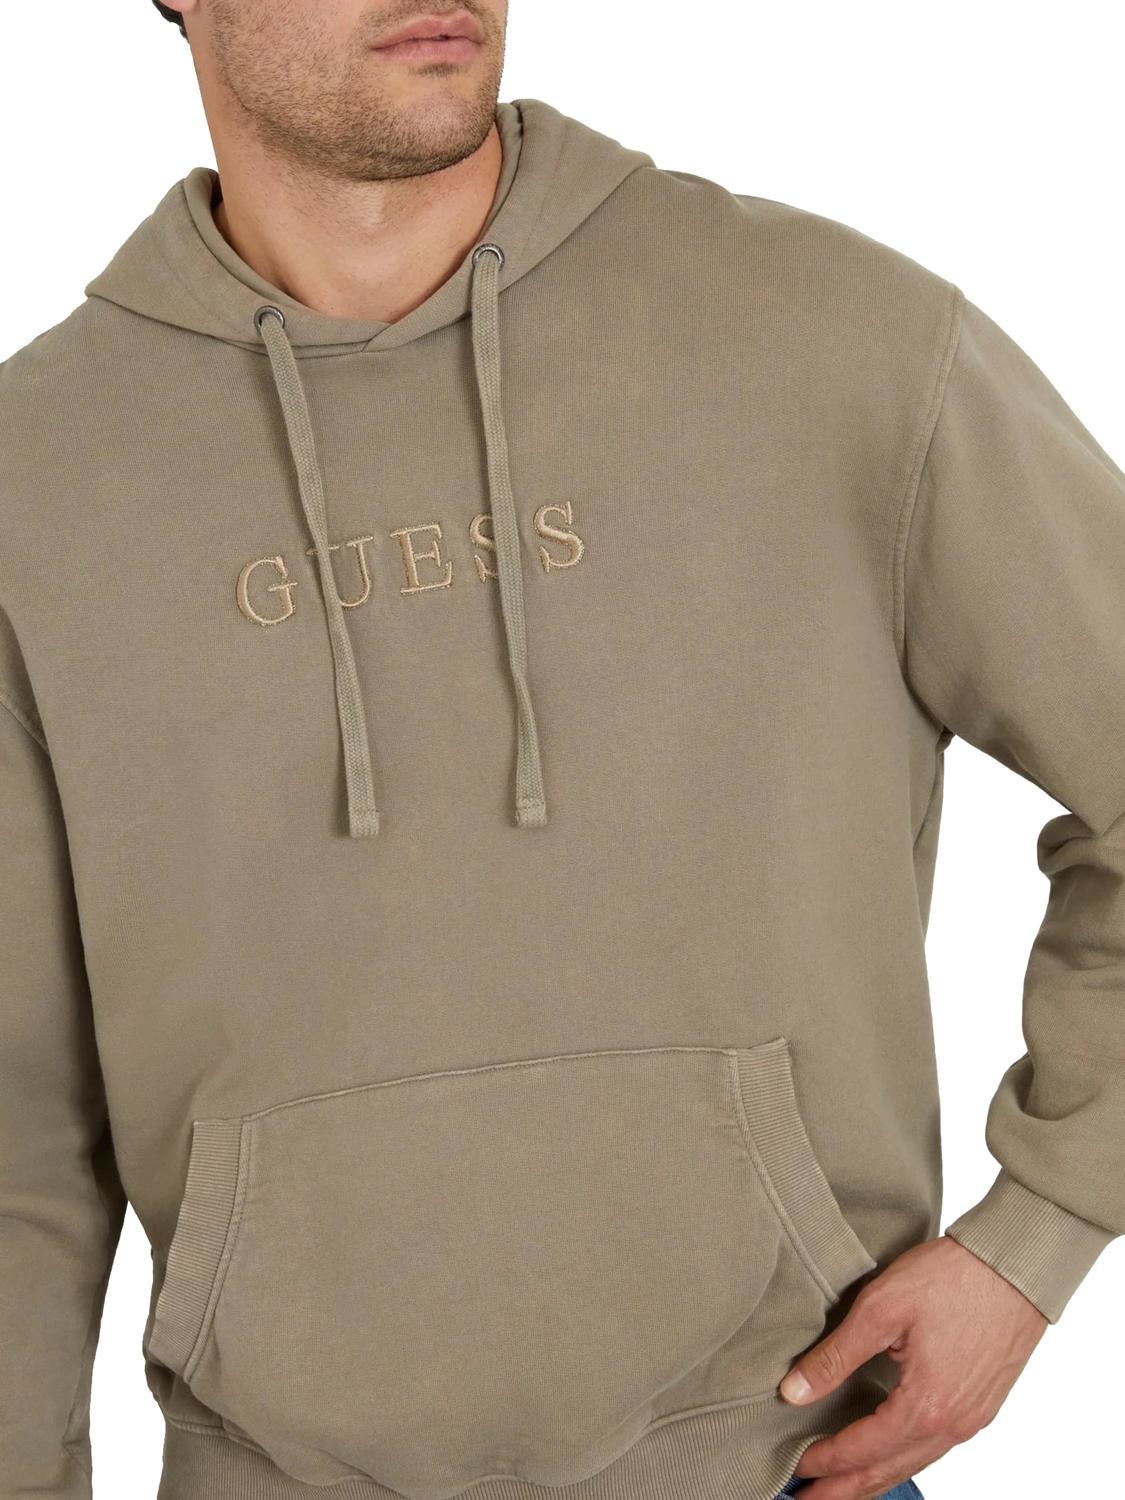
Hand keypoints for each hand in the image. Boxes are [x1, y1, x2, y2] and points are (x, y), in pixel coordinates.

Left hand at [778, 1235, 1047, 1499]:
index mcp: (925, 1407)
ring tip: (840, 1486)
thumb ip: (836, 1356)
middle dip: (844, 1490)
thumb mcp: (881, 1308)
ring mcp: (971, 1419)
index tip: (791, 1468)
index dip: (823, 1462)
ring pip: (912, 1463)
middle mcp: (952, 1425)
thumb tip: (794, 1391)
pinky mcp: (981, 1405)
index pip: (861, 1450)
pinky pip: (934, 1447)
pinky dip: (902, 1458)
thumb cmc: (952, 1276)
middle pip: (887, 1471)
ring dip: (873, 1478)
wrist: (1016, 1263)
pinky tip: (887, 1452)